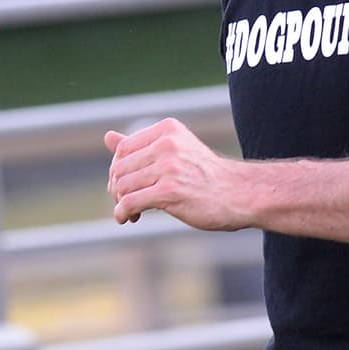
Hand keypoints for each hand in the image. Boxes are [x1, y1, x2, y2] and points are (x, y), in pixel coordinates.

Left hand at [105, 119, 249, 230]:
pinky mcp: (170, 191)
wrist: (240, 195)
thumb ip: (141, 146)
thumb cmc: (207, 177)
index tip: (124, 186)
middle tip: (125, 202)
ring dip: (121, 203)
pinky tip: (127, 219)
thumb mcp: (175, 153)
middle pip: (120, 168)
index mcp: (167, 130)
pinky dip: (123, 212)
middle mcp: (167, 144)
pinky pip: (131, 202)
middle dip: (117, 188)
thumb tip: (108, 137)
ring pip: (124, 186)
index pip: (123, 149)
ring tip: (131, 213)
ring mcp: (169, 167)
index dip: (118, 171)